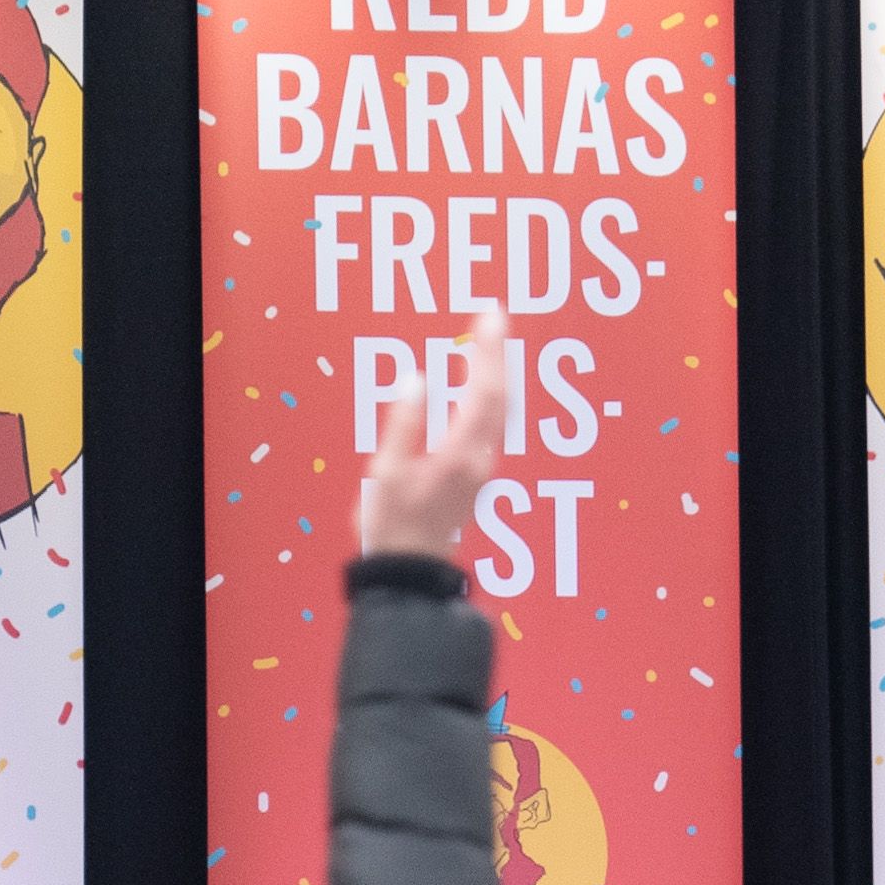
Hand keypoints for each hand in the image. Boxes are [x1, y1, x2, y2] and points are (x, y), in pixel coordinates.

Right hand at [359, 305, 509, 562]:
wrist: (407, 571)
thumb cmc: (389, 524)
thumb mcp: (384, 472)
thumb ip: (403, 423)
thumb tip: (416, 377)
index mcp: (458, 455)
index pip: (483, 391)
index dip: (488, 350)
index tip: (489, 314)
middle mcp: (480, 460)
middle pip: (501, 397)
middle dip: (499, 353)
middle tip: (493, 314)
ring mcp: (481, 469)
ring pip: (501, 411)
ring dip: (498, 372)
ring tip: (489, 339)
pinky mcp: (476, 474)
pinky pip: (491, 423)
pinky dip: (490, 394)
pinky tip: (478, 381)